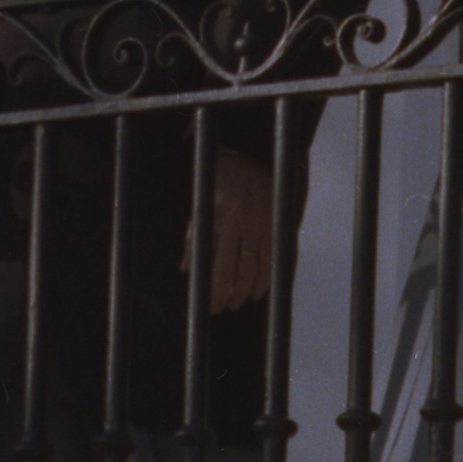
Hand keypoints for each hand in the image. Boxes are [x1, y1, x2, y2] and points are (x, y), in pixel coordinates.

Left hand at [189, 148, 277, 313]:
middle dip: (226, 293)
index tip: (206, 303)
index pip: (211, 260)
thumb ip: (194, 235)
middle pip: (233, 268)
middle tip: (221, 309)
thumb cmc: (221, 178)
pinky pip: (272, 257)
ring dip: (245, 290)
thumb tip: (186, 269)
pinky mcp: (276, 223)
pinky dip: (266, 278)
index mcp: (216, 215)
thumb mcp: (201, 201)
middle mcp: (239, 220)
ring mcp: (260, 223)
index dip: (210, 286)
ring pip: (254, 267)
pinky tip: (259, 291)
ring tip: (237, 302)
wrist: (256, 152)